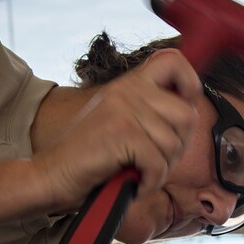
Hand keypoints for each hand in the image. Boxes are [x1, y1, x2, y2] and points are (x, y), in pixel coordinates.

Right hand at [32, 50, 201, 211]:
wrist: (52, 174)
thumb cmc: (90, 157)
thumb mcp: (120, 121)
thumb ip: (149, 111)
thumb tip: (189, 112)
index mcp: (129, 84)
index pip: (174, 61)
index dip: (190, 84)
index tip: (184, 108)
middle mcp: (127, 90)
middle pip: (186, 115)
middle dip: (178, 147)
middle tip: (155, 161)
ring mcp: (123, 109)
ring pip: (173, 144)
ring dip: (161, 168)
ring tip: (139, 172)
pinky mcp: (121, 132)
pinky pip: (158, 163)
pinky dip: (150, 182)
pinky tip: (134, 182)